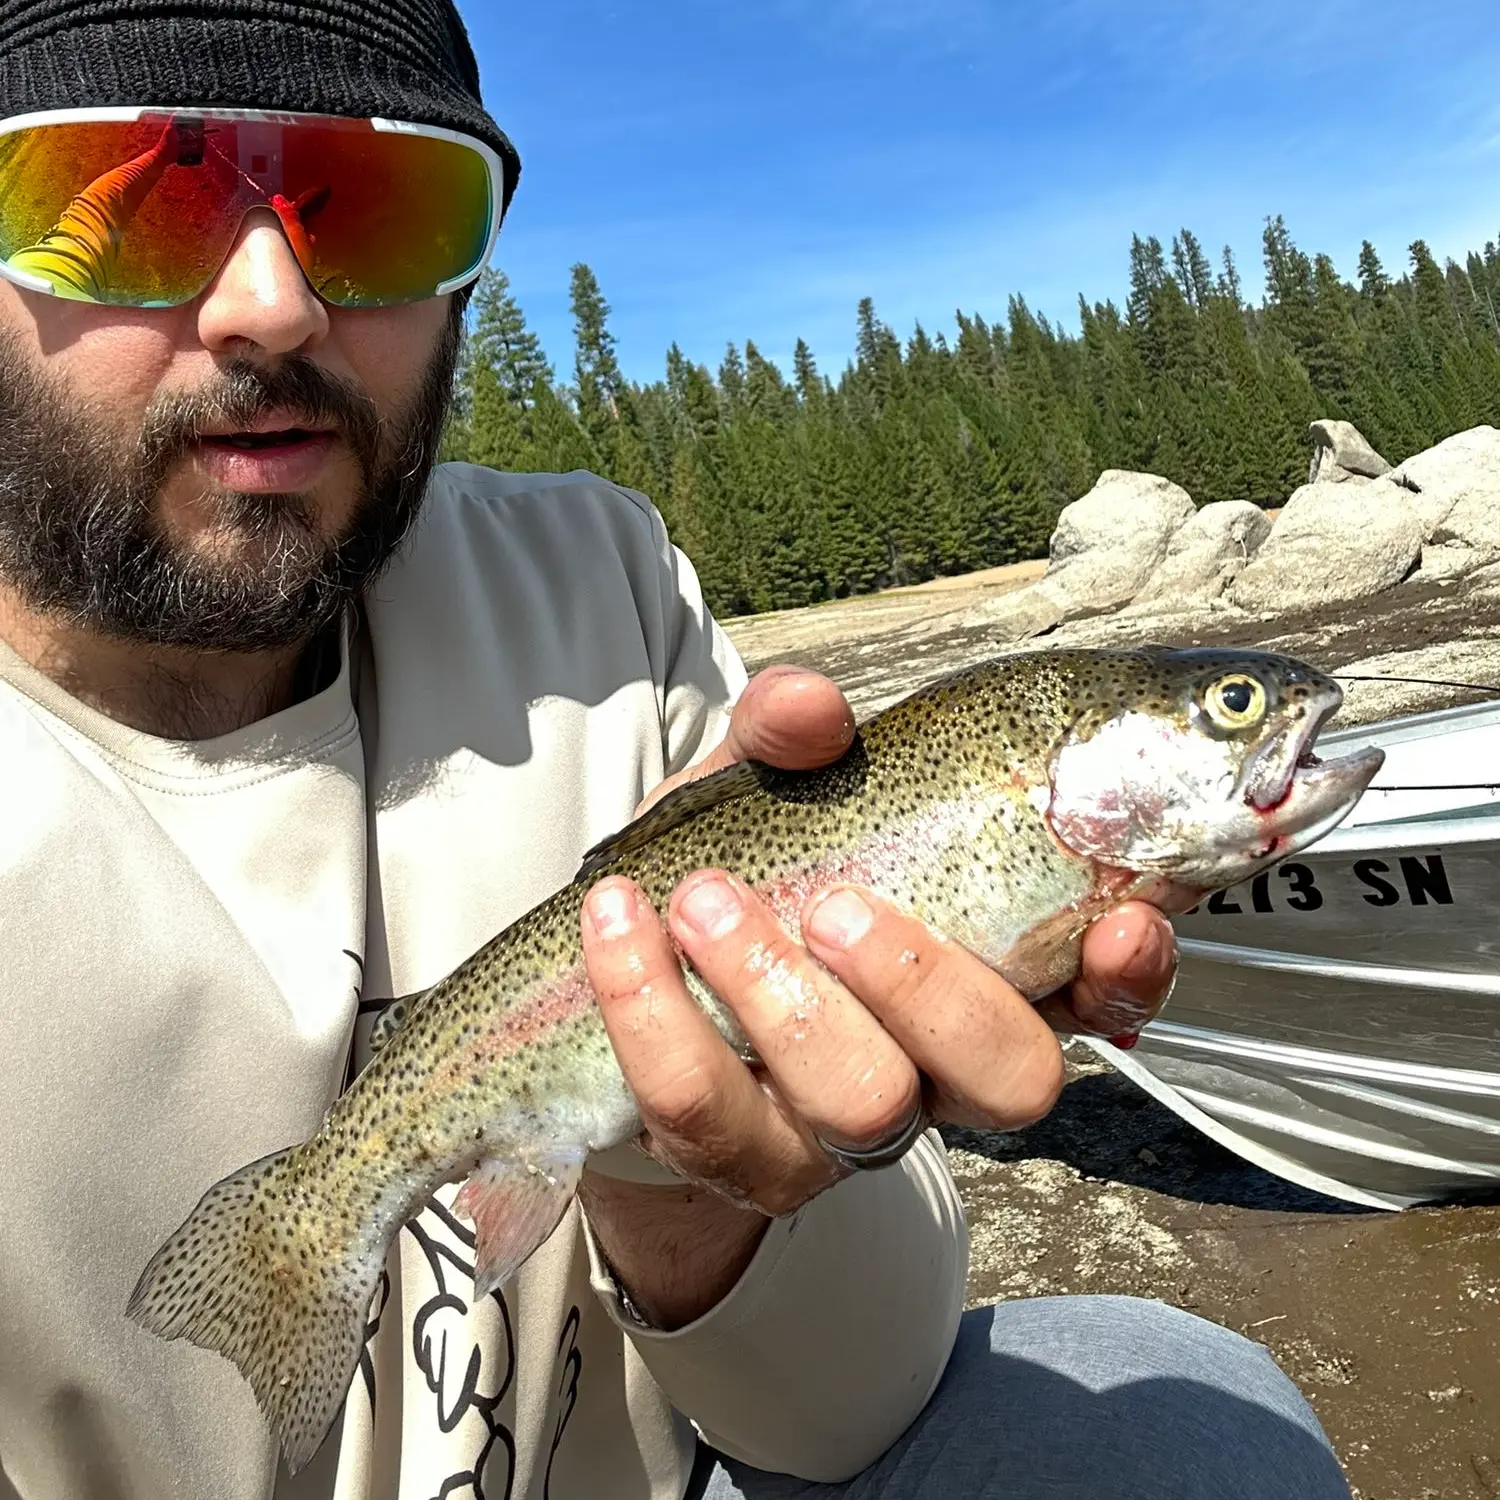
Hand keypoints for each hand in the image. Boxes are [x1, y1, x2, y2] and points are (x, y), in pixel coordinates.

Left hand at [576, 666, 1176, 1325]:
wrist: (627, 997)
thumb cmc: (741, 877)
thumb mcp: (768, 793)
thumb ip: (792, 738)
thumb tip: (811, 707)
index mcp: (985, 972)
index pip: (1100, 991)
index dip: (1132, 971)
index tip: (1121, 916)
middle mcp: (939, 1069)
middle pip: (1008, 1076)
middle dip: (928, 984)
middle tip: (833, 903)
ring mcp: (844, 1130)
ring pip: (864, 1104)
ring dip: (779, 991)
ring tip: (703, 899)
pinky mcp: (743, 1161)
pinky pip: (706, 1111)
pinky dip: (651, 1005)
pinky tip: (617, 918)